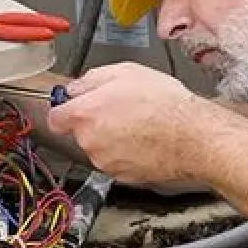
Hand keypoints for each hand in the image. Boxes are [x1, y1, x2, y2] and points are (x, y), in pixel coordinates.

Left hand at [47, 64, 205, 185]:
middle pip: (80, 132)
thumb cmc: (164, 104)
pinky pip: (115, 161)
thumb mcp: (125, 72)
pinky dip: (125, 153)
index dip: (65, 110)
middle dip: (94, 121)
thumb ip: (91, 79)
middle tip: (120, 109)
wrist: (191, 136)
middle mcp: (90, 141)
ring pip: (98, 148)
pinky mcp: (121, 176)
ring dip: (111, 138)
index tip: (74, 106)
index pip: (55, 118)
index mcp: (85, 114)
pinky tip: (144, 139)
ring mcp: (105, 161)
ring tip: (138, 124)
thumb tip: (76, 88)